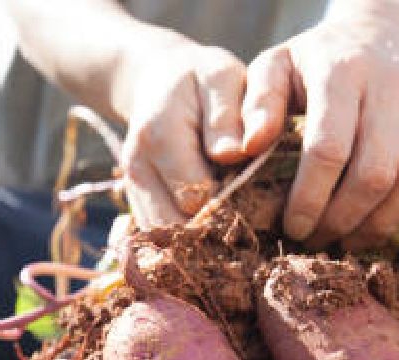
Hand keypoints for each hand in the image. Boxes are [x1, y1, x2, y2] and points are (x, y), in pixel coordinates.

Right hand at [118, 39, 251, 227]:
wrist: (158, 81)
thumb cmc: (200, 78)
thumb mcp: (221, 78)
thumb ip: (227, 115)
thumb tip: (233, 154)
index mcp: (159, 136)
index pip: (196, 195)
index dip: (234, 205)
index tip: (266, 202)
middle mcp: (138, 169)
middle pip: (178, 227)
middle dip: (218, 232)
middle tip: (256, 225)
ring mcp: (133, 190)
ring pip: (166, 240)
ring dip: (202, 243)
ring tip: (237, 232)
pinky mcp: (137, 203)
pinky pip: (162, 238)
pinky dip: (190, 241)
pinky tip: (217, 229)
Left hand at [243, 14, 398, 248]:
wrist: (382, 30)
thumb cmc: (317, 61)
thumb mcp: (274, 67)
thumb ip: (256, 104)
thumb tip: (246, 148)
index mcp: (342, 73)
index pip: (328, 150)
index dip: (309, 199)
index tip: (293, 227)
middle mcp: (394, 83)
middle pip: (375, 173)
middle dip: (344, 219)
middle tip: (320, 240)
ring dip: (386, 221)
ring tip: (354, 238)